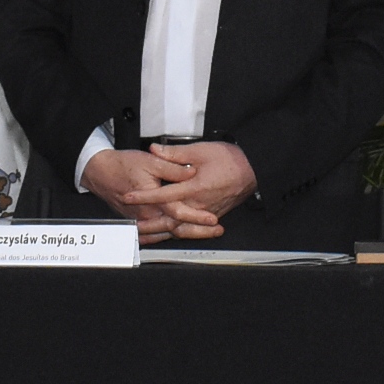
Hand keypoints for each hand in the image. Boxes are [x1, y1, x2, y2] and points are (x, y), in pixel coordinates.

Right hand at [84, 146, 226, 244]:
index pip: (179, 213)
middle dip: (198, 232)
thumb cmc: (123, 165)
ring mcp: (142, 220)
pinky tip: (180, 236)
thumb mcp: (150, 161)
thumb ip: (173, 168)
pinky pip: (156, 233)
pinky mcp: (138, 220)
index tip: (213, 219)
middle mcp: (147, 215)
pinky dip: (169, 236)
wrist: (100, 172)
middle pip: (176, 229)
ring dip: (187, 234)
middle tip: (216, 230)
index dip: (197, 217)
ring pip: (167, 233)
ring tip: (206, 234)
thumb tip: (191, 172)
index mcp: (152, 200)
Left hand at [136, 139, 258, 239]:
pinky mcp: (212, 215)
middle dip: (150, 223)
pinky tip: (169, 232)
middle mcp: (199, 204)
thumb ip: (175, 153)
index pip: (163, 195)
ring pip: (181, 227)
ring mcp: (206, 212)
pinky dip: (178, 231)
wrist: (254, 169)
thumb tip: (155, 149)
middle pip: (170, 219)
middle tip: (134, 225)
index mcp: (194, 187)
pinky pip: (192, 227)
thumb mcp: (201, 150)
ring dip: (162, 231)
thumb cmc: (231, 159)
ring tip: (147, 234)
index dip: (144, 196)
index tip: (130, 196)